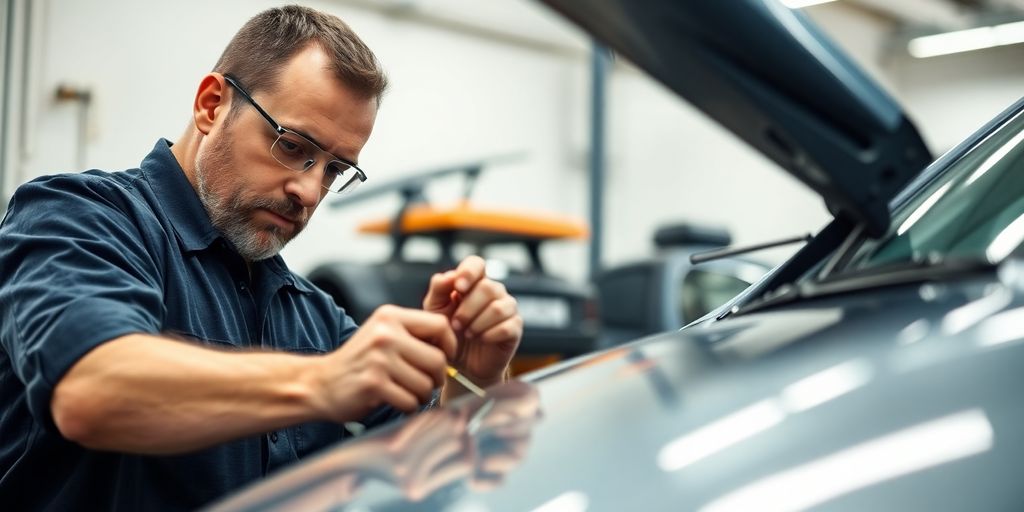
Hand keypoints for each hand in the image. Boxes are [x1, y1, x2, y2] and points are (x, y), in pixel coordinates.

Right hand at [314, 305, 456, 420]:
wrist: (320, 383)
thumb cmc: (359, 362)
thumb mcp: (383, 335)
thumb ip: (413, 334)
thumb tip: (451, 345)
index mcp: (391, 317)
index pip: (440, 324)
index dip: (450, 344)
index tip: (445, 357)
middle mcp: (385, 334)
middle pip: (438, 359)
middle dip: (437, 377)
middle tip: (427, 383)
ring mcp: (379, 359)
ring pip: (426, 384)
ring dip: (422, 395)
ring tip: (407, 392)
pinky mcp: (374, 384)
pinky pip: (410, 401)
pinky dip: (408, 406)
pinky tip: (395, 401)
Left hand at [422, 256, 522, 387]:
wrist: (461, 364)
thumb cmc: (448, 333)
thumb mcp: (435, 311)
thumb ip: (438, 290)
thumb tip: (449, 276)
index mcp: (473, 282)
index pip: (476, 264)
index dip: (469, 272)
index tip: (458, 288)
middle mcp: (493, 291)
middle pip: (488, 287)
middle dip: (468, 308)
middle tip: (456, 324)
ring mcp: (507, 308)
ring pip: (498, 307)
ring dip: (478, 323)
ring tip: (468, 333)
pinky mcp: (515, 327)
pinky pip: (507, 326)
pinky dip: (490, 334)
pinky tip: (482, 339)